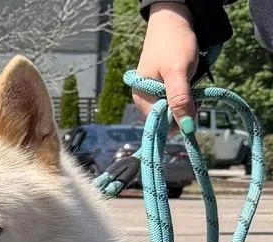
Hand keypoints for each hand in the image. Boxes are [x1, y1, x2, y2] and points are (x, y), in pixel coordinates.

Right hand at [134, 2, 198, 131]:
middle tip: (192, 87)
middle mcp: (143, 101)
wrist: (173, 19)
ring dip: (187, 102)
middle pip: (168, 121)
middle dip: (184, 109)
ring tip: (190, 81)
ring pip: (173, 112)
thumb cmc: (174, 43)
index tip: (192, 101)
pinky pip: (174, 102)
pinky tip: (187, 82)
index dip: (180, 119)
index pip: (162, 127)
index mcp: (142, 99)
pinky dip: (185, 95)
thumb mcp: (179, 72)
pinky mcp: (159, 90)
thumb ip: (180, 100)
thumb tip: (186, 129)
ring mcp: (151, 95)